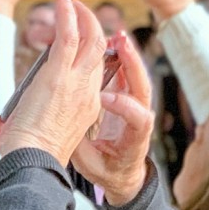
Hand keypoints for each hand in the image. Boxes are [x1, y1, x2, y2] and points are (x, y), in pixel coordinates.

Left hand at [0, 0, 104, 164]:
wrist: (33, 164)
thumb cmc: (30, 158)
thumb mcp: (25, 137)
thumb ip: (8, 125)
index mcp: (87, 106)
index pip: (95, 69)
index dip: (91, 50)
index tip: (81, 35)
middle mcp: (88, 90)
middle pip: (99, 48)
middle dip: (91, 24)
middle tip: (78, 9)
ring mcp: (76, 81)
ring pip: (91, 37)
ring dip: (82, 14)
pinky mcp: (58, 74)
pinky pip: (69, 36)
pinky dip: (67, 14)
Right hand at [72, 31, 153, 205]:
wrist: (123, 173)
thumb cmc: (108, 171)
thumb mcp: (93, 167)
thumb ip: (82, 152)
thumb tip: (65, 137)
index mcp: (136, 138)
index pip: (138, 118)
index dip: (124, 106)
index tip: (103, 99)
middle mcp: (141, 118)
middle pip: (143, 88)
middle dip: (133, 66)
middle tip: (121, 45)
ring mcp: (137, 105)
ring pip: (137, 76)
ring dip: (128, 55)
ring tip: (117, 35)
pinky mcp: (129, 97)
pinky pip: (128, 74)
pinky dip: (122, 56)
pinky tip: (112, 39)